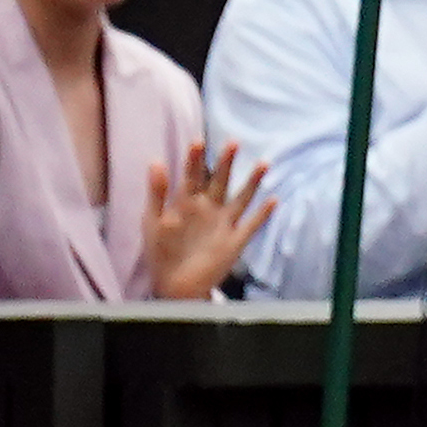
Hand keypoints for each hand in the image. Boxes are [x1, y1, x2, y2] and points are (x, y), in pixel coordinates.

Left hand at [145, 140, 277, 299]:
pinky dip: (262, 214)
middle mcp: (208, 209)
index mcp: (187, 203)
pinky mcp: (235, 240)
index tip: (198, 141)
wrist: (175, 285)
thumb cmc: (161, 252)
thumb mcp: (153, 220)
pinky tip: (273, 201)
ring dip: (252, 182)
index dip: (195, 159)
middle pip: (220, 181)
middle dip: (226, 162)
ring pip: (241, 198)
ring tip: (263, 163)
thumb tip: (156, 162)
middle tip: (233, 143)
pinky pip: (252, 225)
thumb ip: (157, 193)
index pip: (192, 176)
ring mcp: (224, 223)